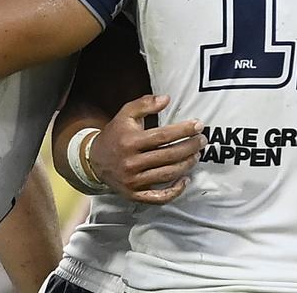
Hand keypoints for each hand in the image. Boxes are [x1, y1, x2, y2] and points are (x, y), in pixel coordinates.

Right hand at [87, 94, 205, 203]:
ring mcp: (132, 181)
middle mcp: (130, 163)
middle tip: (202, 140)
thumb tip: (167, 98)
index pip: (163, 136)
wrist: (93, 160)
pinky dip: (174, 191)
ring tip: (196, 155)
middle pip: (169, 156)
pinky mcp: (133, 195)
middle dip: (190, 147)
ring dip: (187, 165)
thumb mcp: (126, 114)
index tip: (199, 125)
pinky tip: (186, 180)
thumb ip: (145, 104)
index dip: (184, 130)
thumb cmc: (115, 134)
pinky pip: (158, 197)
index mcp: (130, 141)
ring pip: (167, 174)